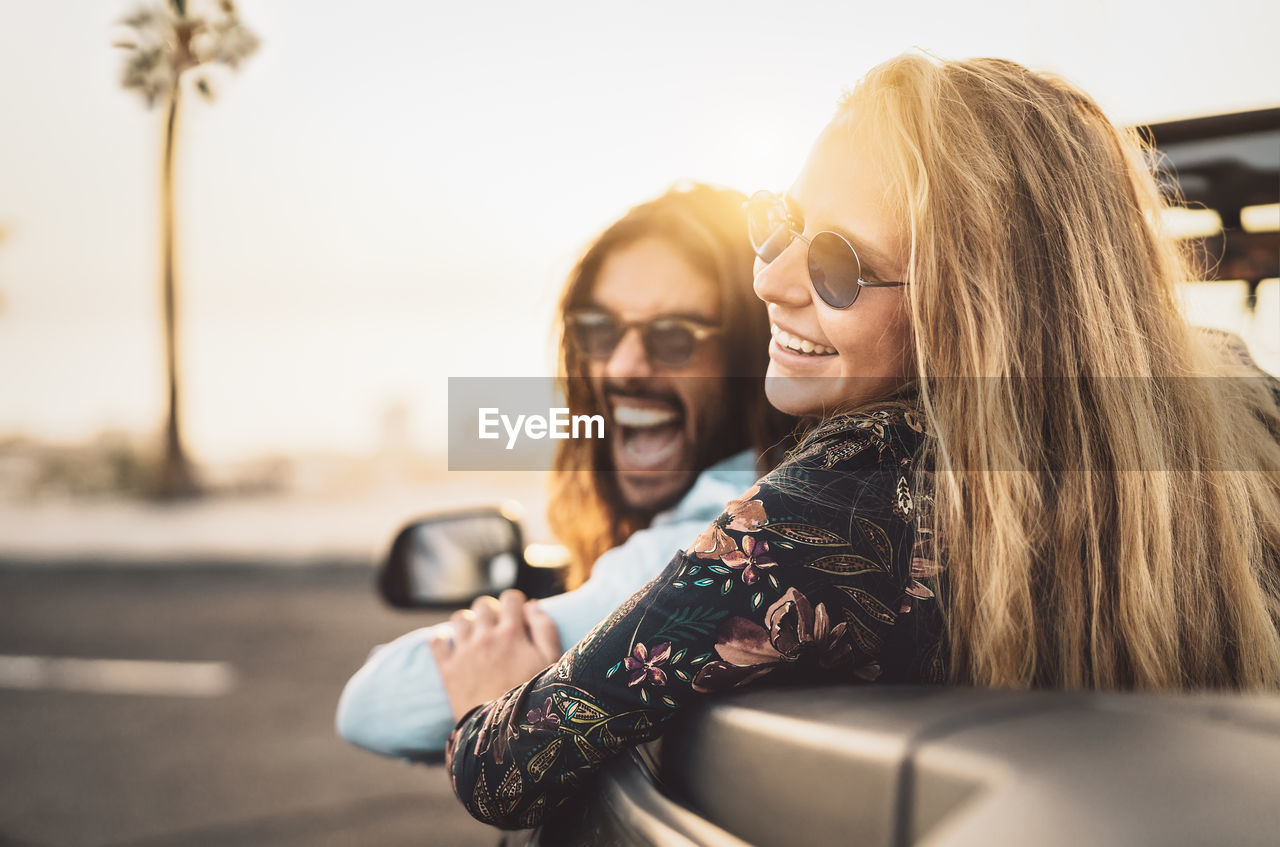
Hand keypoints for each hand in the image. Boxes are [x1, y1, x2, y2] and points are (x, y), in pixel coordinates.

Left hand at [430, 589, 562, 717]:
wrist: (503, 732)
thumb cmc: (533, 698)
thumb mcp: (551, 661)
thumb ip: (545, 628)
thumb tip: (533, 605)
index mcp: (512, 633)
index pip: (511, 598)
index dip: (515, 604)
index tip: (517, 617)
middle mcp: (486, 636)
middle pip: (483, 605)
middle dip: (491, 612)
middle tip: (497, 630)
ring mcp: (464, 652)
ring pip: (459, 619)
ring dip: (468, 624)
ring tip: (475, 638)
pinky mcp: (447, 669)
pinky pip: (437, 641)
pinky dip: (442, 639)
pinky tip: (452, 647)